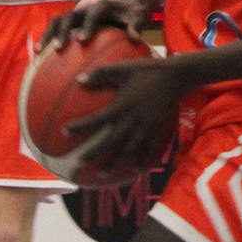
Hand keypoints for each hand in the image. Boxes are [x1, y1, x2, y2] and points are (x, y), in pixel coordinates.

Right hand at [40, 0, 148, 53]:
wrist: (120, 2)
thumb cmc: (130, 13)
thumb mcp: (137, 16)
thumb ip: (136, 25)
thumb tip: (134, 37)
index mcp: (101, 6)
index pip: (93, 14)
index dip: (87, 26)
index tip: (83, 40)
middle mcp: (84, 9)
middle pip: (69, 17)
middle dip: (62, 32)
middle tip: (58, 47)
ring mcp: (74, 15)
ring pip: (56, 22)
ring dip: (48, 36)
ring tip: (39, 53)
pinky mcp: (69, 23)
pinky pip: (54, 30)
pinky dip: (46, 41)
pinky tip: (38, 58)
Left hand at [62, 57, 187, 177]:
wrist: (176, 77)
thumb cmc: (147, 70)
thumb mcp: (123, 68)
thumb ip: (100, 74)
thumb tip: (78, 80)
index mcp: (122, 105)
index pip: (97, 120)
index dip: (80, 126)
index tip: (65, 132)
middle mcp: (132, 120)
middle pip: (110, 141)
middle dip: (94, 153)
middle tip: (79, 162)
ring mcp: (146, 127)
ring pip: (128, 150)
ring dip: (114, 163)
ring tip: (101, 173)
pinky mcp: (157, 130)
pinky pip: (148, 150)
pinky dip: (140, 162)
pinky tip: (133, 171)